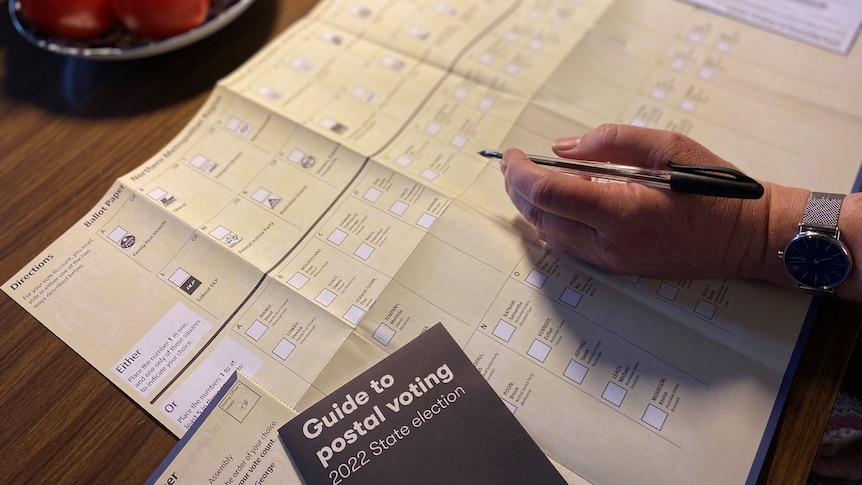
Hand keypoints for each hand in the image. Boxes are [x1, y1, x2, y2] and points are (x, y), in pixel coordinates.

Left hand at [500, 123, 807, 281]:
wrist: (744, 238)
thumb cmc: (712, 188)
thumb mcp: (666, 147)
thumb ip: (609, 142)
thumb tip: (561, 148)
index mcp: (624, 211)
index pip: (549, 193)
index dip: (521, 172)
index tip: (512, 154)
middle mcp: (611, 244)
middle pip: (541, 217)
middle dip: (518, 188)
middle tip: (512, 164)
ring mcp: (612, 262)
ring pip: (549, 235)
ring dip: (530, 207)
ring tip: (525, 178)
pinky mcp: (615, 268)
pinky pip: (567, 246)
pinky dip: (551, 221)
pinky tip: (553, 202)